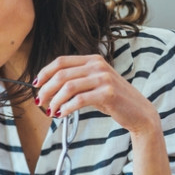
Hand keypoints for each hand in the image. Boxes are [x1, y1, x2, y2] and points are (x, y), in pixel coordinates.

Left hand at [34, 55, 158, 133]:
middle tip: (39, 102)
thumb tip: (47, 88)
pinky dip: (66, 108)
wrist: (139, 113)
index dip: (45, 72)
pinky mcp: (108, 93)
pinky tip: (61, 114)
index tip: (35, 85)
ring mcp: (104, 78)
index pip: (61, 61)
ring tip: (50, 111)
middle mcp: (98, 66)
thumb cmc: (113, 100)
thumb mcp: (94, 84)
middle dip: (46, 89)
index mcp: (93, 60)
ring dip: (54, 100)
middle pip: (61, 74)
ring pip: (68, 87)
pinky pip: (79, 100)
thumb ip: (76, 81)